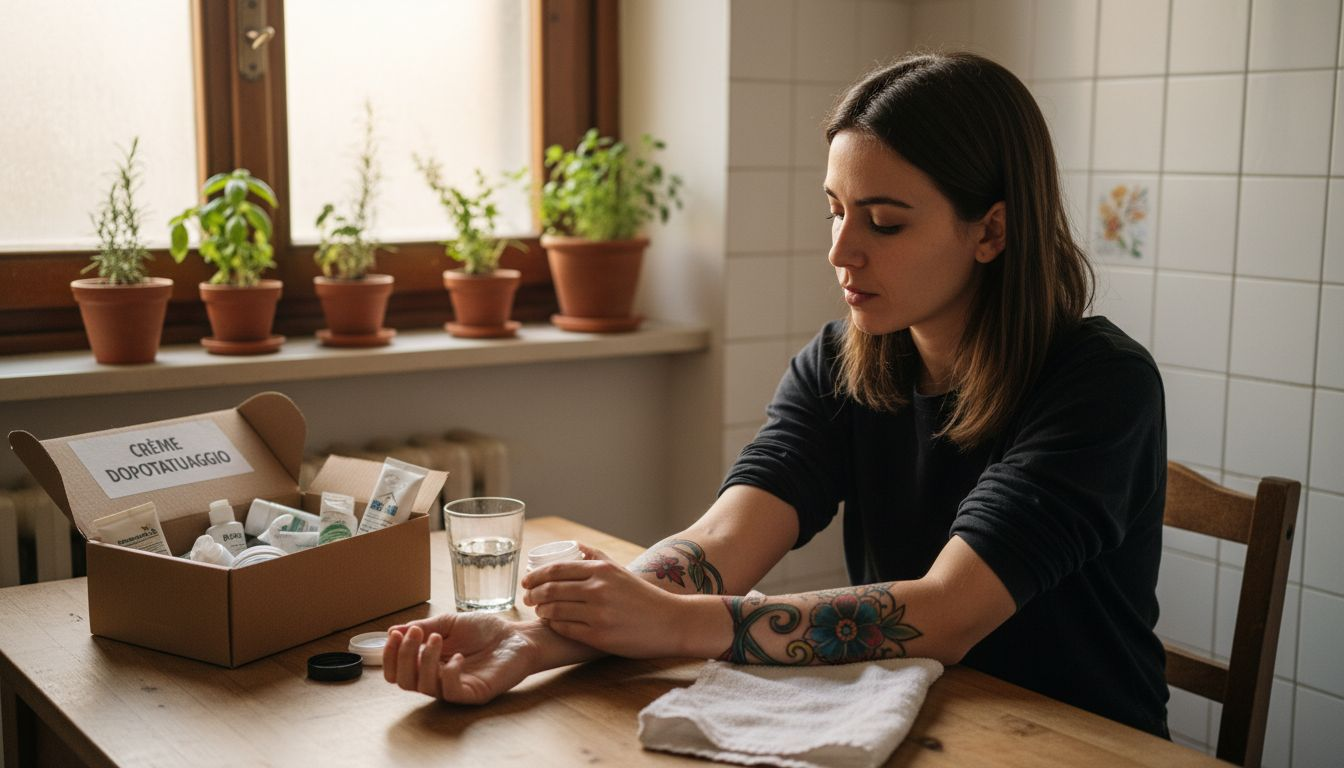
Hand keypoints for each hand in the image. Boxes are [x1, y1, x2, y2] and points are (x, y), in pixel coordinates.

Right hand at [383, 614, 538, 703]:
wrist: (516, 636)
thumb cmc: (485, 630)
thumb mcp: (449, 622)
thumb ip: (424, 627)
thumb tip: (393, 630)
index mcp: (428, 663)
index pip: (397, 671)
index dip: (390, 656)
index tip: (394, 635)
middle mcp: (436, 678)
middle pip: (404, 681)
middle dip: (404, 656)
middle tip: (416, 634)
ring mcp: (453, 688)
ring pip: (423, 686)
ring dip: (425, 660)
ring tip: (437, 638)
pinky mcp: (471, 694)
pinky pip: (450, 692)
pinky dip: (449, 673)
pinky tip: (459, 657)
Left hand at [521, 550, 699, 658]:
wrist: (670, 622)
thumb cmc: (643, 596)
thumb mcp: (620, 571)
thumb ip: (596, 557)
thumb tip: (573, 545)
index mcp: (602, 571)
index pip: (557, 569)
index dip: (535, 576)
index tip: (526, 581)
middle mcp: (598, 590)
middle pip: (551, 590)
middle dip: (533, 594)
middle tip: (527, 597)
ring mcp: (598, 614)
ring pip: (555, 611)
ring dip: (541, 611)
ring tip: (538, 611)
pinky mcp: (599, 636)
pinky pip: (566, 629)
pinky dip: (554, 626)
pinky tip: (552, 624)